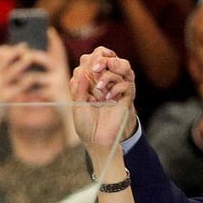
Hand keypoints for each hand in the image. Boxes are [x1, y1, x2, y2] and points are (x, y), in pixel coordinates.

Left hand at [70, 46, 137, 160]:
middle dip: (101, 61)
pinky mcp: (125, 99)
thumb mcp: (77, 105)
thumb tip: (81, 72)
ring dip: (107, 76)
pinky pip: (125, 85)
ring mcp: (115, 91)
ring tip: (98, 91)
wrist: (97, 141)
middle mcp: (103, 85)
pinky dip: (116, 88)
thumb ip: (79, 88)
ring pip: (117, 70)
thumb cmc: (85, 125)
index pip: (92, 62)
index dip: (90, 61)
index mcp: (89, 84)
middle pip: (107, 61)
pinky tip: (108, 99)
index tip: (83, 71)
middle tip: (95, 69)